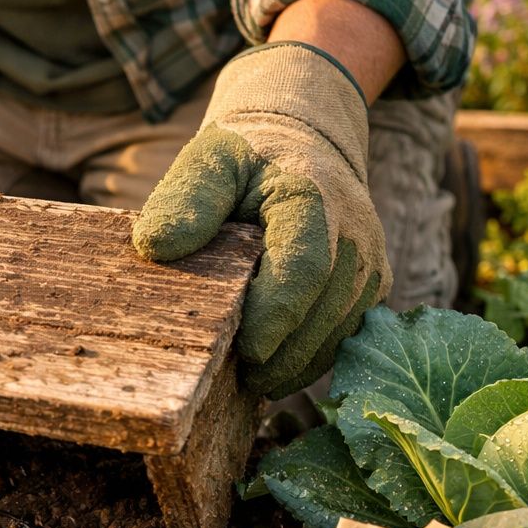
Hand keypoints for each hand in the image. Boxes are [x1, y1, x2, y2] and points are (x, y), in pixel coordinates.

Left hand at [131, 42, 389, 397]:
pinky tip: (273, 373)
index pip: (304, 268)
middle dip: (283, 355)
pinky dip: (310, 359)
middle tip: (237, 381)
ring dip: (298, 365)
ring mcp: (369, 262)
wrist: (301, 144)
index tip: (245, 353)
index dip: (276, 316)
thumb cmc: (245, 158)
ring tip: (250, 383)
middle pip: (325, 311)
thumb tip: (155, 247)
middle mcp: (354, 233)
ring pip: (340, 332)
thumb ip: (187, 199)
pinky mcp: (372, 284)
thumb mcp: (207, 161)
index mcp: (311, 199)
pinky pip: (346, 335)